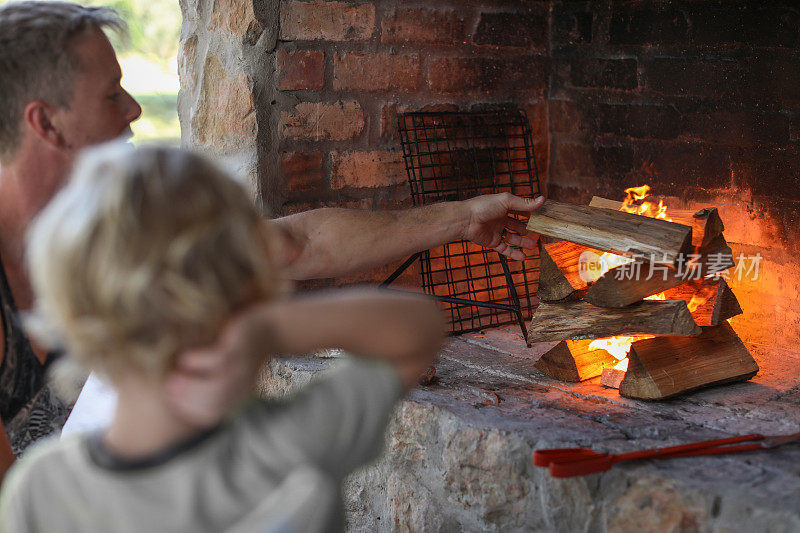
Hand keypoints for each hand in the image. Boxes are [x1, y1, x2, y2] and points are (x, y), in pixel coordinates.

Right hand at [163, 309, 276, 427]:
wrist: (278, 329)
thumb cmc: (251, 349)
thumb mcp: (238, 368)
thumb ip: (217, 379)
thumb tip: (182, 386)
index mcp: (239, 393)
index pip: (213, 412)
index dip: (190, 410)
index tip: (171, 400)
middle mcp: (242, 384)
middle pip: (213, 403)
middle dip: (187, 399)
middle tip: (168, 387)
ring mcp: (242, 366)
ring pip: (216, 387)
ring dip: (190, 385)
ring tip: (173, 377)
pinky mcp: (241, 347)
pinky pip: (217, 360)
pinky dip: (198, 362)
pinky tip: (186, 358)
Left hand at [461, 193, 544, 260]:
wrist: (465, 220)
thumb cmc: (483, 206)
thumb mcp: (506, 202)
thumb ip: (524, 203)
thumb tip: (542, 199)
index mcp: (504, 207)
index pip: (521, 211)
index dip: (531, 216)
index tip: (543, 220)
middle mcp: (501, 219)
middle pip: (518, 226)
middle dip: (529, 231)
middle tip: (540, 236)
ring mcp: (496, 231)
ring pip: (513, 238)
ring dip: (523, 242)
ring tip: (534, 246)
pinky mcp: (492, 242)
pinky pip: (504, 249)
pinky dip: (513, 253)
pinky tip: (523, 257)